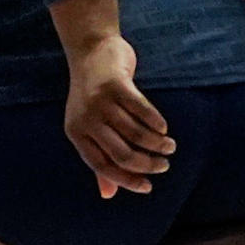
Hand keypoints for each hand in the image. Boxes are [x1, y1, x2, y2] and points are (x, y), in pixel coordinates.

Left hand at [61, 31, 173, 198]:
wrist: (89, 50)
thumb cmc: (93, 96)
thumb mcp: (89, 126)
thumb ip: (100, 159)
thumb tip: (108, 195)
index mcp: (76, 132)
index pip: (102, 166)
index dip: (127, 180)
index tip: (148, 186)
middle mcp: (86, 119)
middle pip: (123, 155)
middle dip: (148, 165)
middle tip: (164, 165)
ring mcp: (100, 102)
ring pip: (137, 135)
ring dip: (158, 144)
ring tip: (169, 146)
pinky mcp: (116, 85)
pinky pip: (143, 112)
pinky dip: (157, 123)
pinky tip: (163, 127)